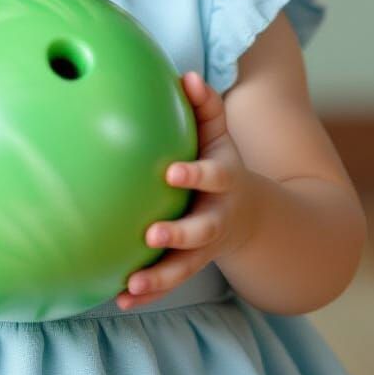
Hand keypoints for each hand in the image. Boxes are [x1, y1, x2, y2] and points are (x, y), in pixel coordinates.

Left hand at [115, 71, 259, 310]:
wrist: (252, 215)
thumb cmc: (222, 163)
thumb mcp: (220, 134)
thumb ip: (206, 105)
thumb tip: (187, 75)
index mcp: (225, 181)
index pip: (214, 177)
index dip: (196, 175)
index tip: (172, 172)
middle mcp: (217, 217)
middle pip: (202, 230)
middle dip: (179, 235)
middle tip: (151, 234)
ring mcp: (205, 247)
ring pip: (185, 266)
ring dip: (160, 277)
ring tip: (132, 282)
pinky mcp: (191, 265)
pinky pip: (169, 282)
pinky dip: (147, 293)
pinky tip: (121, 299)